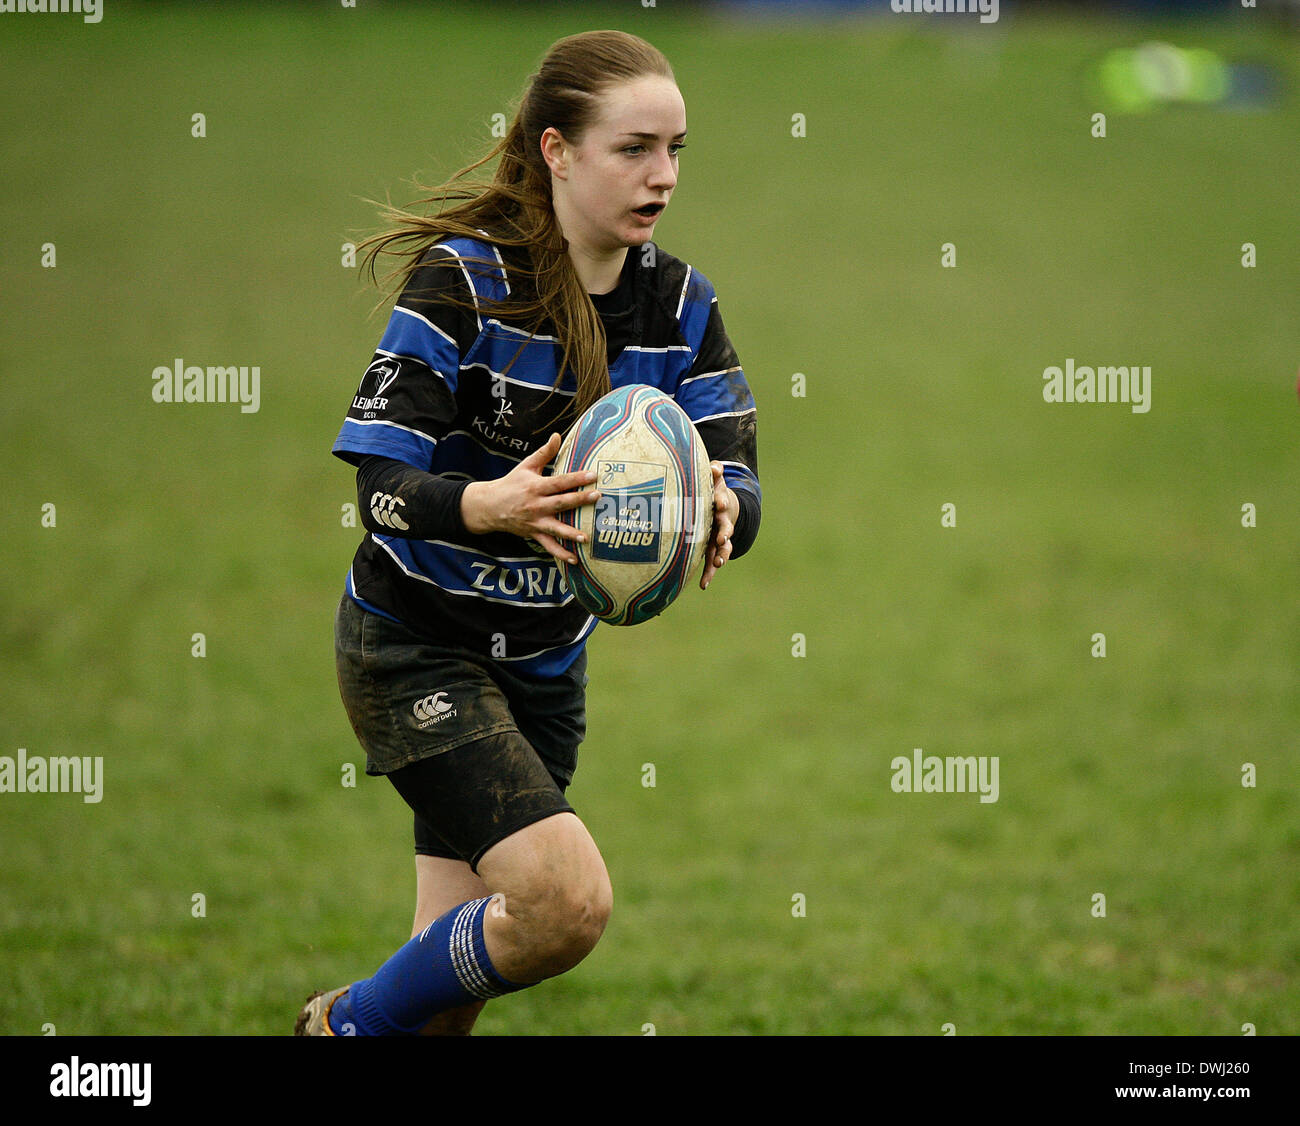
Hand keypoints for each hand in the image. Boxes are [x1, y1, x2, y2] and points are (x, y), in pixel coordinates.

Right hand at [460, 433, 599, 564]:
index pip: (559, 481)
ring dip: (570, 533)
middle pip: (561, 503)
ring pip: (555, 528)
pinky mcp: (533, 534)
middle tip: (597, 497)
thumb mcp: (526, 466)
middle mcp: (536, 505)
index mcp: (536, 486)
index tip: (593, 475)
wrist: (489, 506)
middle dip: (579, 500)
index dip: (576, 478)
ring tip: (585, 537)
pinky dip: (561, 553)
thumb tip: (558, 435)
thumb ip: (544, 452)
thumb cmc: (511, 483)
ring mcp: (535, 522)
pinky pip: (549, 546)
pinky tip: (575, 559)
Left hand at [700, 462, 738, 590]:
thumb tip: (715, 466)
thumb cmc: (714, 494)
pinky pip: (711, 564)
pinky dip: (709, 574)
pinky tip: (703, 585)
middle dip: (724, 533)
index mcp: (720, 507)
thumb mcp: (715, 482)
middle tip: (722, 537)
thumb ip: (714, 474)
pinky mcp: (714, 551)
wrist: (725, 510)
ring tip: (719, 563)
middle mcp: (723, 524)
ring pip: (722, 549)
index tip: (719, 502)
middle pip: (725, 529)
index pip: (722, 502)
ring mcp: (720, 539)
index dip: (721, 501)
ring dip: (721, 556)